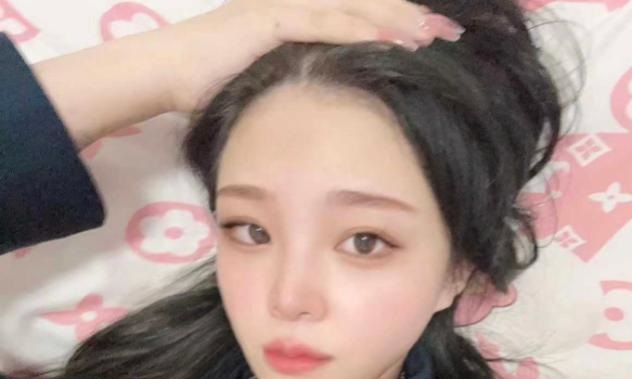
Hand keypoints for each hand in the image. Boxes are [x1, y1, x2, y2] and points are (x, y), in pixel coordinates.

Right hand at [157, 0, 461, 112]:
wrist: (168, 72)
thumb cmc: (212, 83)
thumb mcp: (269, 81)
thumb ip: (300, 82)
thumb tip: (325, 104)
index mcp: (300, 15)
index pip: (358, 14)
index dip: (397, 23)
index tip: (432, 40)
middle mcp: (297, 2)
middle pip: (366, 3)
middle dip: (411, 17)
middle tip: (451, 33)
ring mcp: (284, 5)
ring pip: (354, 7)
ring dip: (397, 20)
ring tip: (434, 35)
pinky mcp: (272, 18)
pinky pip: (328, 22)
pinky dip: (364, 29)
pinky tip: (395, 40)